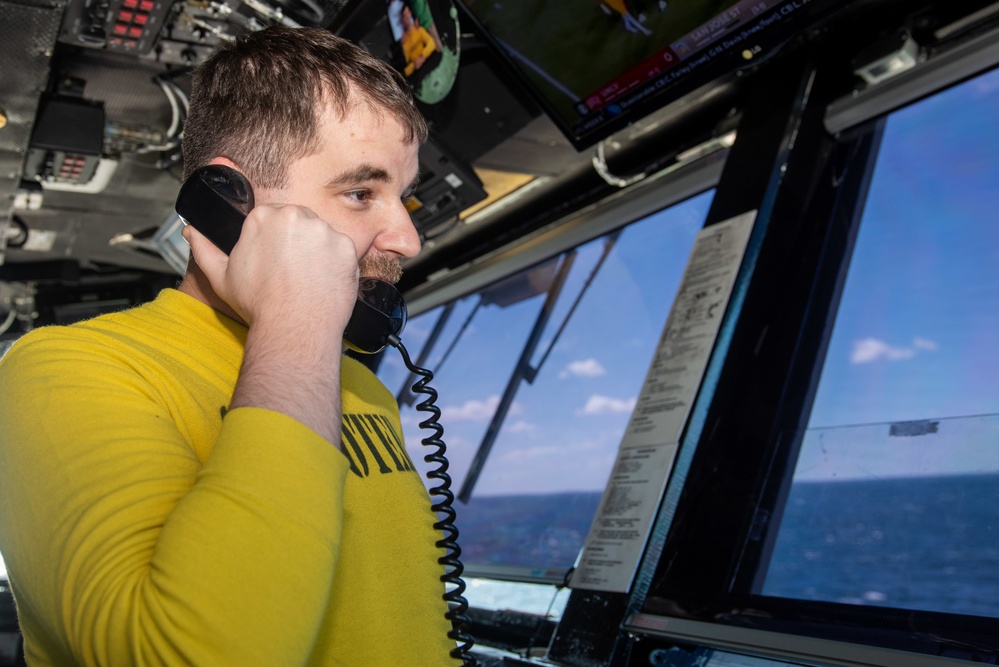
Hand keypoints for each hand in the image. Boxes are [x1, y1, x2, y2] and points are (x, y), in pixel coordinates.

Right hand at [184, 203, 358, 335]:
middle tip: (291, 271)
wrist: (293, 328)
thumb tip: (189, 230)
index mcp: (264, 217)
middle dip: (296, 242)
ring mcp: (324, 231)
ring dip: (317, 251)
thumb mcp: (220, 276)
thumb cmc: (258, 304)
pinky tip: (323, 282)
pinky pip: (341, 250)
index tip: (274, 261)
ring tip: (306, 279)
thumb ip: (204, 248)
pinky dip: (335, 265)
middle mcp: (296, 216)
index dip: (272, 241)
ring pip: (321, 234)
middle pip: (298, 221)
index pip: (271, 218)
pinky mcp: (346, 247)